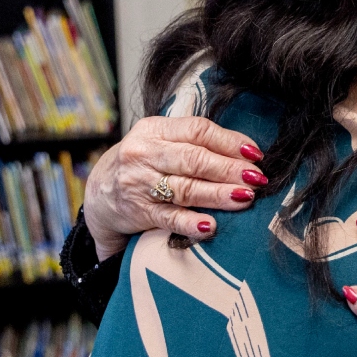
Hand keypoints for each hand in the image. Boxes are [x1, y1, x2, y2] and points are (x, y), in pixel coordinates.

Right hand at [79, 114, 266, 256]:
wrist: (100, 193)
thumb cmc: (143, 164)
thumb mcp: (160, 141)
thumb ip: (193, 141)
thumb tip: (245, 152)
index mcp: (153, 129)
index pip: (197, 131)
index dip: (229, 142)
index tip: (254, 154)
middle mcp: (143, 154)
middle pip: (193, 160)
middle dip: (228, 169)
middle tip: (256, 178)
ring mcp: (139, 184)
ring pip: (185, 189)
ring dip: (218, 194)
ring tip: (244, 198)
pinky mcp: (138, 212)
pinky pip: (168, 218)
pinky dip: (190, 223)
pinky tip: (210, 226)